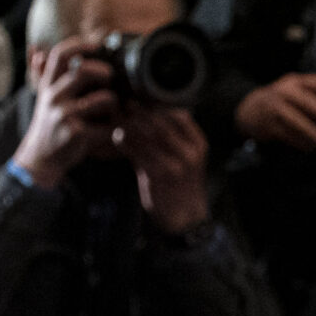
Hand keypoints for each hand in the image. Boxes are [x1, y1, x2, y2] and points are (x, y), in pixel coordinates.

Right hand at [14, 38, 116, 185]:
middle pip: (82, 71)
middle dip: (103, 71)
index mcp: (49, 85)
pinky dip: (116, 127)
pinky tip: (114, 128)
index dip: (80, 45)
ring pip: (102, 99)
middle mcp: (54, 97)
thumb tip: (36, 50)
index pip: (59, 55)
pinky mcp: (76, 134)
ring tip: (114, 107)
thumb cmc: (49, 124)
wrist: (41, 158)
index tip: (98, 45)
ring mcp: (64, 116)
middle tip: (111, 77)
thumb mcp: (43, 98)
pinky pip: (108, 125)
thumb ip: (41, 74)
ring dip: (115, 101)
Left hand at [119, 107, 210, 234]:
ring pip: (150, 134)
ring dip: (131, 123)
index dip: (157, 104)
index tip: (139, 98)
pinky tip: (117, 137)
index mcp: (198, 142)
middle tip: (123, 103)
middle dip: (141, 111)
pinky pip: (140, 151)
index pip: (178, 114)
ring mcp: (178, 162)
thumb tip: (142, 113)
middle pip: (162, 121)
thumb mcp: (180, 157)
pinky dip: (126, 142)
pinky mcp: (161, 174)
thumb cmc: (178, 184)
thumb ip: (165, 137)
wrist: (184, 217)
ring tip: (117, 117)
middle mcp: (191, 150)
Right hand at [234, 72, 315, 150]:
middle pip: (304, 100)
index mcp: (294, 82)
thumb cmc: (281, 100)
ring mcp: (274, 108)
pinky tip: (309, 147)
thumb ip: (313, 94)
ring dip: (311, 131)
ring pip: (294, 120)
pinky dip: (299, 142)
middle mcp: (283, 92)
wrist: (249, 109)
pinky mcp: (268, 125)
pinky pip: (286, 134)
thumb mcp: (294, 89)